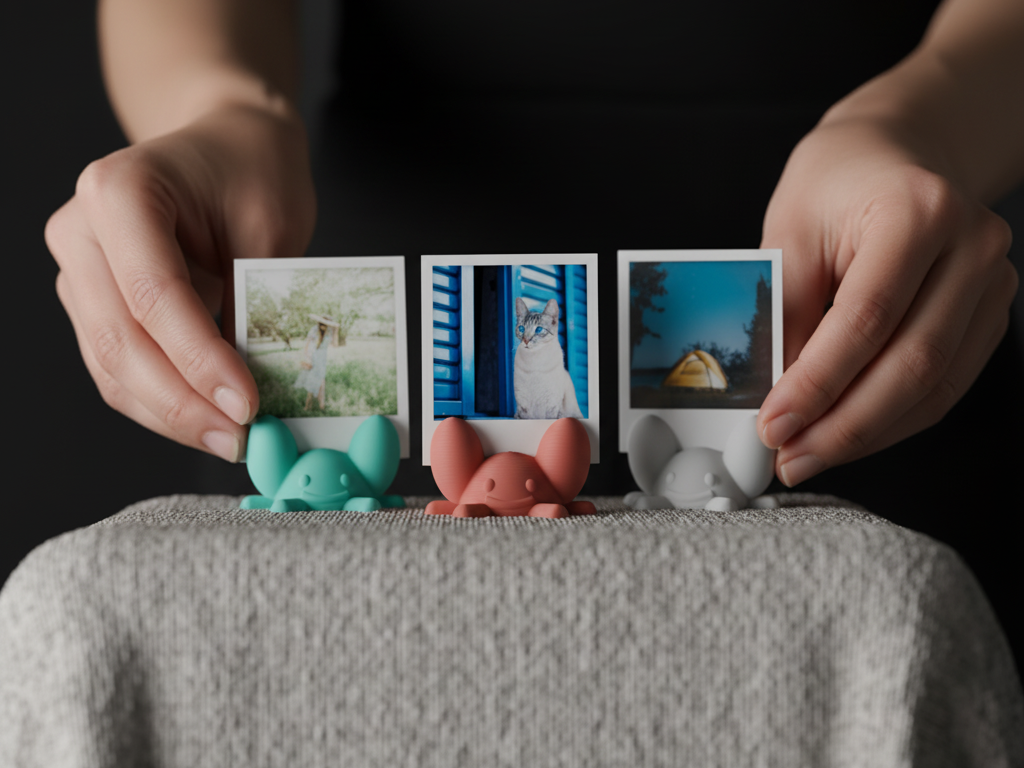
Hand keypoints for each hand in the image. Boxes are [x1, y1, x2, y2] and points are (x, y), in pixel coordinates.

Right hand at [46, 104, 315, 460]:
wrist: (226, 147)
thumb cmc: (253, 172)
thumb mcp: (272, 225)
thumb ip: (256, 300)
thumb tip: (261, 388)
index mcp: (120, 191)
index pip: (154, 295)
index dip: (200, 361)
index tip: (248, 406)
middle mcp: (81, 231)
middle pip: (121, 341)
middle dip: (184, 404)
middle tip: (241, 440)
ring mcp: (78, 271)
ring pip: (112, 367)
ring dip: (172, 415)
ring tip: (231, 440)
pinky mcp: (92, 304)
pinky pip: (118, 369)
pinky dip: (162, 403)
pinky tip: (207, 422)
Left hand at [757, 117, 1016, 485]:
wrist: (893, 153)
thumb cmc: (836, 182)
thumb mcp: (790, 232)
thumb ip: (787, 312)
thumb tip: (774, 395)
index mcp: (917, 212)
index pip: (865, 319)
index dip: (817, 383)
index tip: (774, 424)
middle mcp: (971, 247)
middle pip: (911, 362)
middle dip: (843, 425)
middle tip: (790, 457)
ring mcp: (991, 282)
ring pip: (934, 385)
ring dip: (867, 432)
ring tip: (810, 453)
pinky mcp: (988, 314)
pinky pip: (944, 384)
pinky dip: (894, 418)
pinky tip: (850, 434)